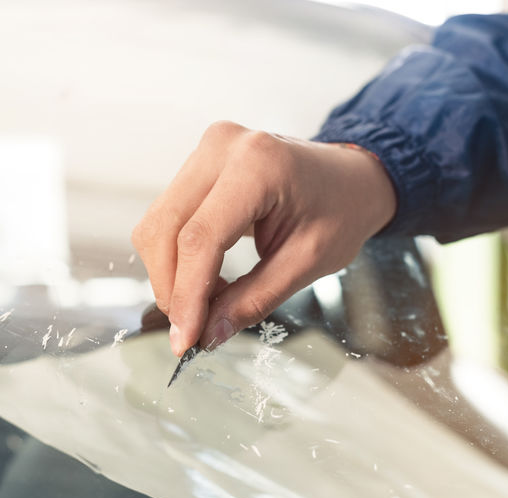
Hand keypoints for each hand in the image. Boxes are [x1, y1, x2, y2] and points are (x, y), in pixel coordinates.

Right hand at [132, 121, 395, 355]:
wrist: (351, 177)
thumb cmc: (341, 211)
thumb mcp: (307, 264)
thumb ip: (253, 300)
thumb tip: (207, 335)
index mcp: (258, 165)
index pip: (200, 237)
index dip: (186, 294)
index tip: (185, 339)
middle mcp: (221, 147)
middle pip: (165, 229)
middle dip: (171, 288)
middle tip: (192, 328)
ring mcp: (205, 150)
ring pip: (157, 224)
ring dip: (170, 273)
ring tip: (208, 299)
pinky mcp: (197, 163)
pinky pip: (166, 216)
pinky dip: (175, 256)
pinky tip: (206, 276)